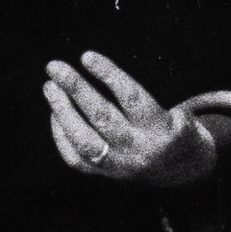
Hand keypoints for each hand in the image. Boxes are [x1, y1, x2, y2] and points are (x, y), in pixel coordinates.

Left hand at [44, 51, 218, 189]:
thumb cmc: (175, 130)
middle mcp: (139, 148)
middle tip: (54, 66)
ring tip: (49, 86)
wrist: (181, 173)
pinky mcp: (105, 175)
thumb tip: (96, 73)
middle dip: (76, 89)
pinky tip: (55, 112)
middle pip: (102, 117)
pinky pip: (76, 159)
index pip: (131, 97)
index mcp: (161, 128)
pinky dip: (60, 135)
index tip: (86, 56)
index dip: (108, 74)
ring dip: (62, 112)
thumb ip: (144, 101)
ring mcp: (119, 165)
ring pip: (84, 141)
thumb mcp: (179, 115)